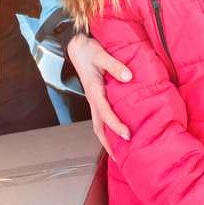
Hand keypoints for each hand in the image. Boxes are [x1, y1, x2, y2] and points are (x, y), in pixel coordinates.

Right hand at [67, 33, 131, 157]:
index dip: (116, 125)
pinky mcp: (96, 97)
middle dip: (108, 144)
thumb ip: (114, 66)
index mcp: (94, 92)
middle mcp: (92, 100)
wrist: (76, 46)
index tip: (128, 135)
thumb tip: (128, 77)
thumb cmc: (88, 50)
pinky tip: (116, 132)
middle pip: (99, 127)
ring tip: (119, 153)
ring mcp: (93, 100)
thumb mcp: (101, 54)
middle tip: (121, 158)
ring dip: (107, 139)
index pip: (105, 114)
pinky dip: (108, 128)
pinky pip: (101, 117)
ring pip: (99, 125)